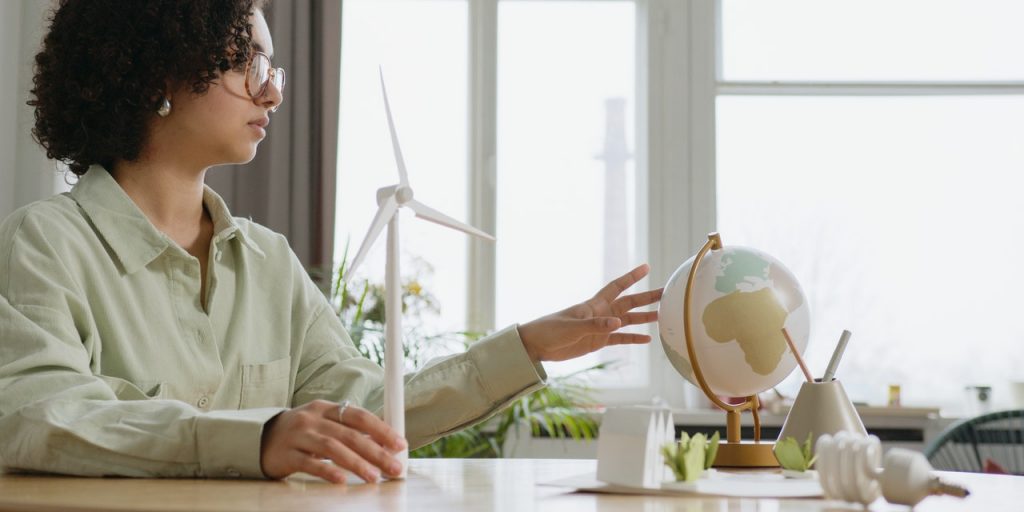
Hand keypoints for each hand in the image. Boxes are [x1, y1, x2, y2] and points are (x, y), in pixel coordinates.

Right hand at [260, 400, 406, 483]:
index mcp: (325, 408)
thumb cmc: (300, 433)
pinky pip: (309, 464)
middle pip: (349, 434)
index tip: (400, 444)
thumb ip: (348, 430)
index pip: (359, 416)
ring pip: (332, 448)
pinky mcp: (286, 455)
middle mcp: (312, 419)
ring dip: (357, 463)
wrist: (258, 438)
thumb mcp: (323, 424)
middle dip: (376, 451)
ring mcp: (298, 436)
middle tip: (394, 466)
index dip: (382, 430)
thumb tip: (383, 443)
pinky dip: (328, 471)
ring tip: (374, 476)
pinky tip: (342, 480)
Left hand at [517, 263, 662, 361]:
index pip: (617, 287)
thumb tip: (618, 323)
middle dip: (646, 297)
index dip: (632, 277)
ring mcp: (600, 327)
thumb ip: (595, 325)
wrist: (537, 345)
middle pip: (628, 303)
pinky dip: (633, 338)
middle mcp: (600, 313)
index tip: (647, 267)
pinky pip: (620, 338)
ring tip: (661, 316)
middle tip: (665, 293)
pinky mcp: (597, 341)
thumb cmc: (551, 330)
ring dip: (643, 318)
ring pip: (627, 321)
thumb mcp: (572, 328)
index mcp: (593, 305)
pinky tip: (647, 340)